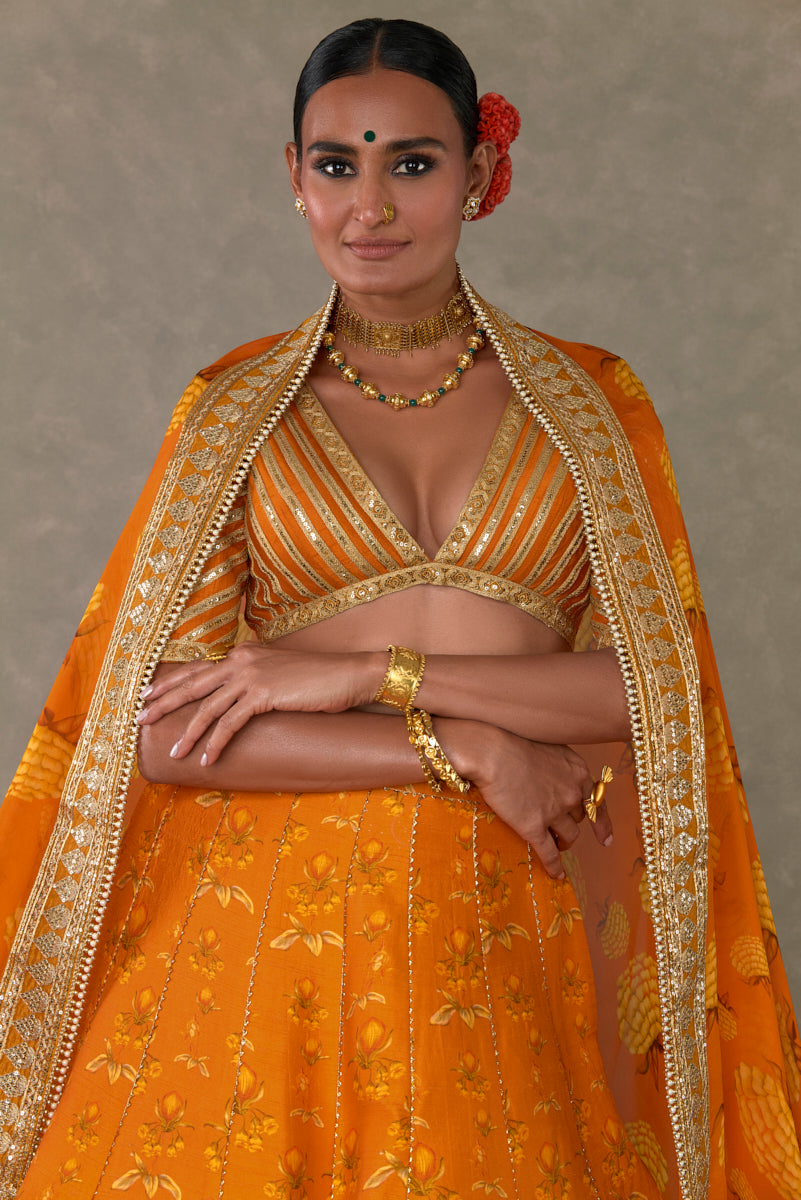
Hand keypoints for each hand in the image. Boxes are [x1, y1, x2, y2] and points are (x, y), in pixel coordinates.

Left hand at [136, 644, 381, 763]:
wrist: (349, 675)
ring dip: (188, 732)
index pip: (198, 668)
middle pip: (193, 684)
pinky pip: (230, 723)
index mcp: (243, 653)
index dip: (171, 682)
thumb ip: (255, 680)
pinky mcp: (263, 694)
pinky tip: (207, 758)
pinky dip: (216, 743)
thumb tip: (237, 700)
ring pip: (208, 707)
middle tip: (139, 718)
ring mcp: (251, 676)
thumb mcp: (279, 673)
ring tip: (173, 750)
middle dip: (164, 703)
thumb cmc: (318, 678)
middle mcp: (242, 660)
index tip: (147, 694)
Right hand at [439, 720, 613, 878]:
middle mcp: (571, 792)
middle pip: (580, 817)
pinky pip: (549, 852)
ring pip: (569, 836)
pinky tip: (556, 875)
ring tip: (555, 845)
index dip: (602, 822)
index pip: (598, 800)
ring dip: (564, 843)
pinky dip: (555, 866)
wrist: (490, 751)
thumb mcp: (546, 747)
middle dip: (572, 824)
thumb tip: (553, 779)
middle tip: (560, 829)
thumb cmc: (511, 740)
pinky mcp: (534, 826)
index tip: (606, 839)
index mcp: (577, 771)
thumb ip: (556, 766)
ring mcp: (554, 811)